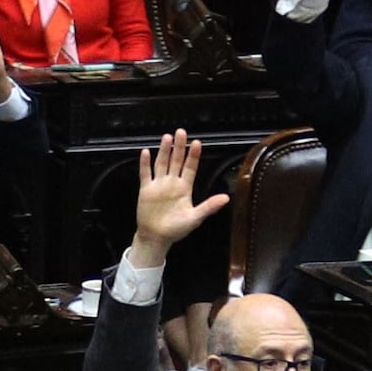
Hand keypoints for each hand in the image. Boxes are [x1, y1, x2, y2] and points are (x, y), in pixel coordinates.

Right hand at [129, 129, 225, 259]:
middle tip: (181, 132)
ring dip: (164, 151)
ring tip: (167, 138)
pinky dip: (145, 164)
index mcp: (185, 188)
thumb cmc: (176, 230)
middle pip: (176, 160)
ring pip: (162, 163)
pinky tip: (146, 152)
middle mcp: (172, 183)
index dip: (193, 155)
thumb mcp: (195, 218)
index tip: (197, 143)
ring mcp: (159, 185)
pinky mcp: (146, 190)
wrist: (156, 238)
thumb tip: (226, 198)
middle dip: (179, 147)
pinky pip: (146, 174)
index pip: (190, 167)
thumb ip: (209, 206)